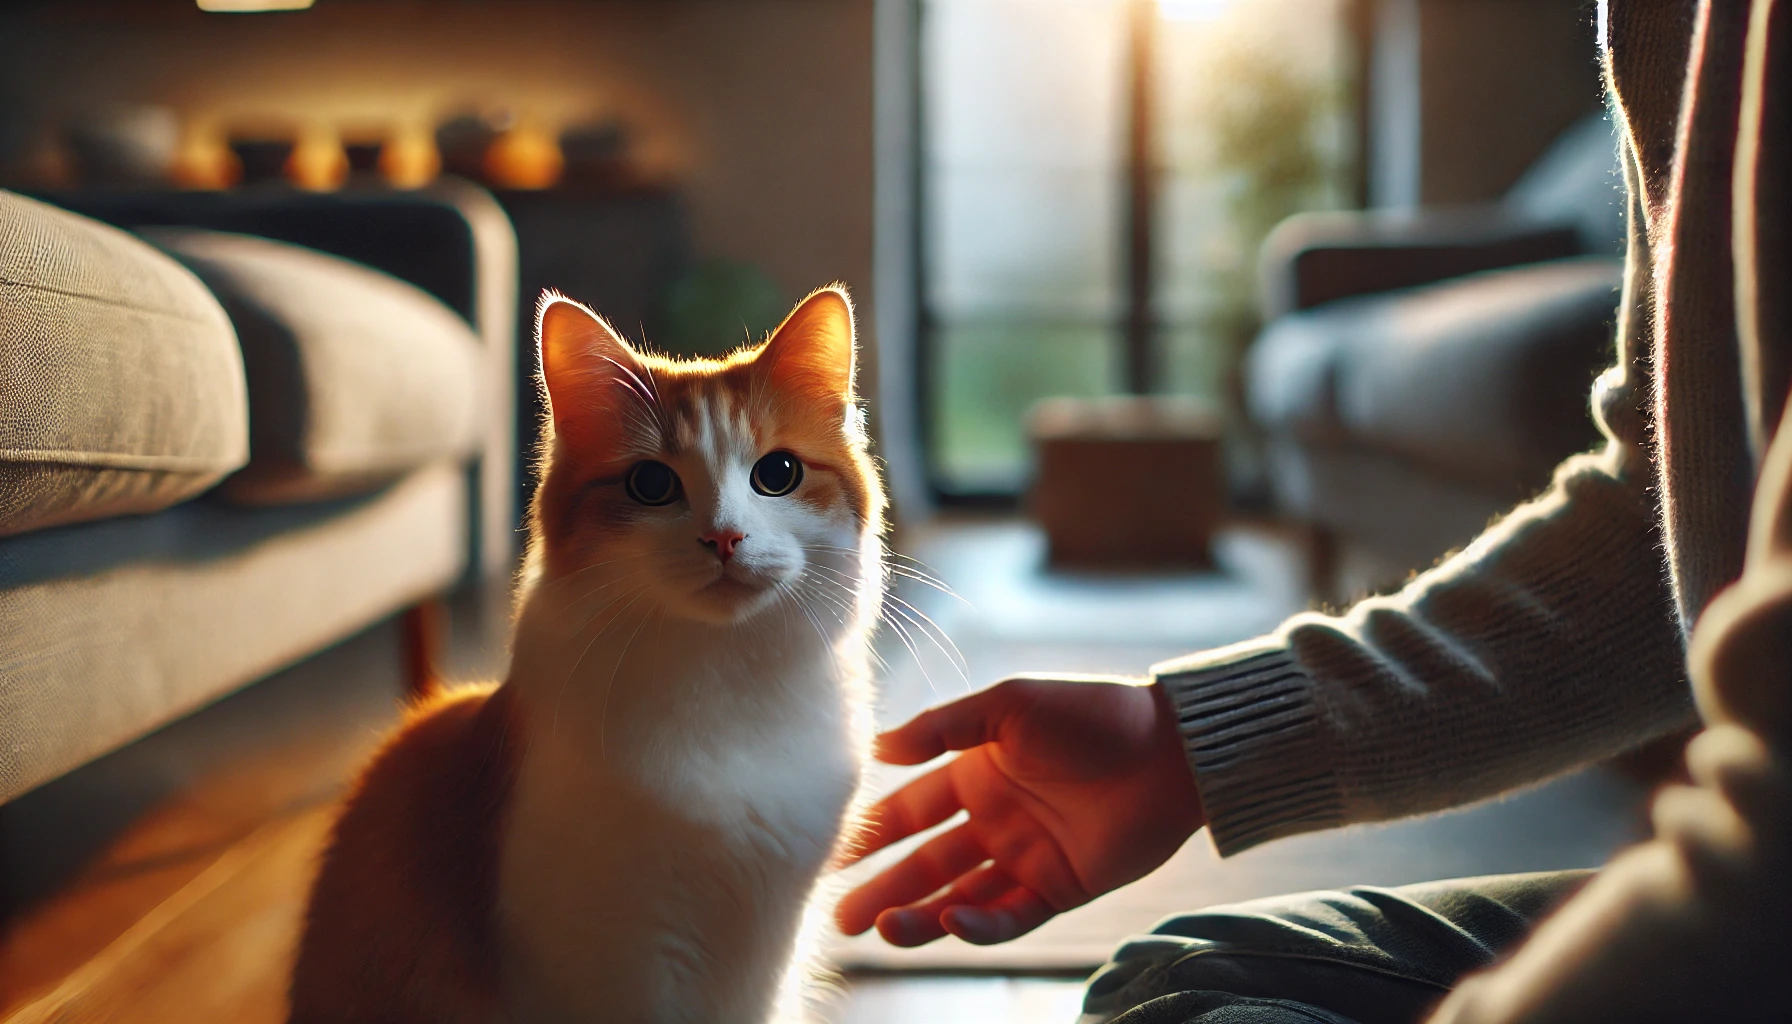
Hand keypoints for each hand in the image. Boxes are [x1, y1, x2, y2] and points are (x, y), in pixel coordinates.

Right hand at [835, 675, 1205, 946]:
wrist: (1168, 747)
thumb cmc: (1090, 714)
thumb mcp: (1007, 705)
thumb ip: (942, 727)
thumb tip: (876, 750)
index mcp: (977, 773)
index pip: (910, 810)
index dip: (869, 833)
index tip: (828, 855)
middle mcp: (994, 819)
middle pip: (925, 863)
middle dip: (882, 888)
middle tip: (839, 916)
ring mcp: (1026, 858)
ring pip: (958, 897)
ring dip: (918, 915)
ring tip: (880, 930)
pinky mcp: (1060, 888)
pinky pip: (1009, 916)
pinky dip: (977, 925)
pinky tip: (949, 921)